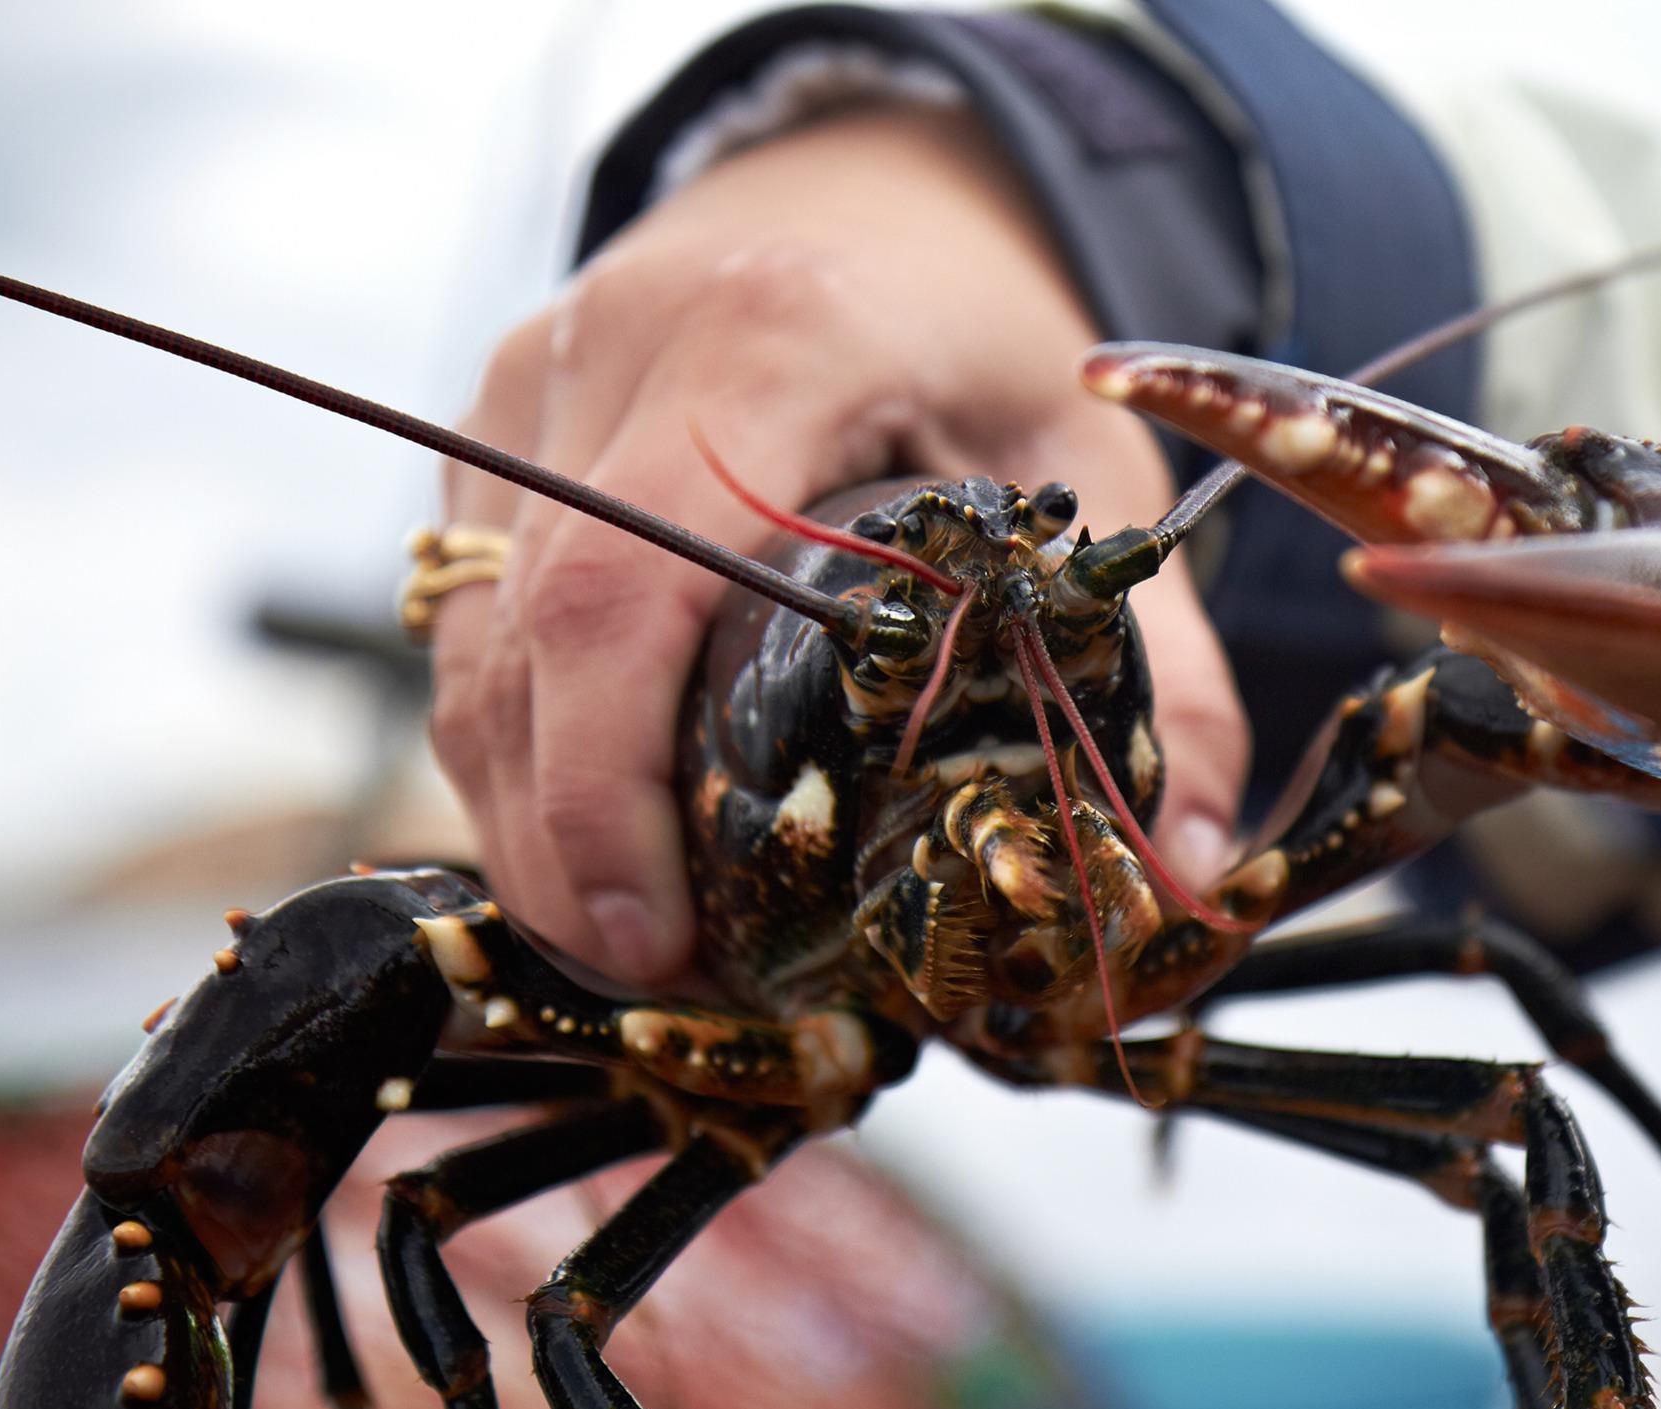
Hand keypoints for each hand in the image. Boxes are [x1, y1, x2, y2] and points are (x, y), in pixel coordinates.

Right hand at [431, 107, 1248, 986]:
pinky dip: (512, 738)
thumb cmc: (985, 331)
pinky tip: (589, 831)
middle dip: (559, 844)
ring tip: (630, 934)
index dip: (605, 790)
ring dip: (522, 809)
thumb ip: (1162, 666)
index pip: (623, 593)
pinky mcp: (495, 428)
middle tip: (654, 977)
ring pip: (468, 642)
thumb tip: (1193, 868)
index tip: (659, 936)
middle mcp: (612, 351)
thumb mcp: (1092, 474)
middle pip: (518, 644)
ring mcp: (528, 385)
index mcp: (769, 342)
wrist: (873, 179)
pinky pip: (468, 612)